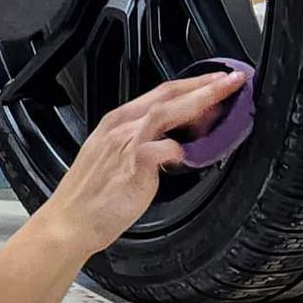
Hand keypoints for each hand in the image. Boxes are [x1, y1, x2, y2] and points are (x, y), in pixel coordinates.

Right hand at [37, 71, 242, 256]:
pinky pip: (164, 148)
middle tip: (232, 80)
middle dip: (203, 85)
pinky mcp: (133, 165)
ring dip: (200, 101)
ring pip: (168, 112)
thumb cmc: (90, 197)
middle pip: (169, 95)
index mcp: (117, 122)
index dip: (191, 84)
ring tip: (224, 98)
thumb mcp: (114, 159)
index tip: (215, 81)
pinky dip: (180, 148)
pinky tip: (189, 154)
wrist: (70, 222)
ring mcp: (126, 143)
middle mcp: (121, 127)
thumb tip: (176, 142)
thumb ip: (145, 146)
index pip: (161, 94)